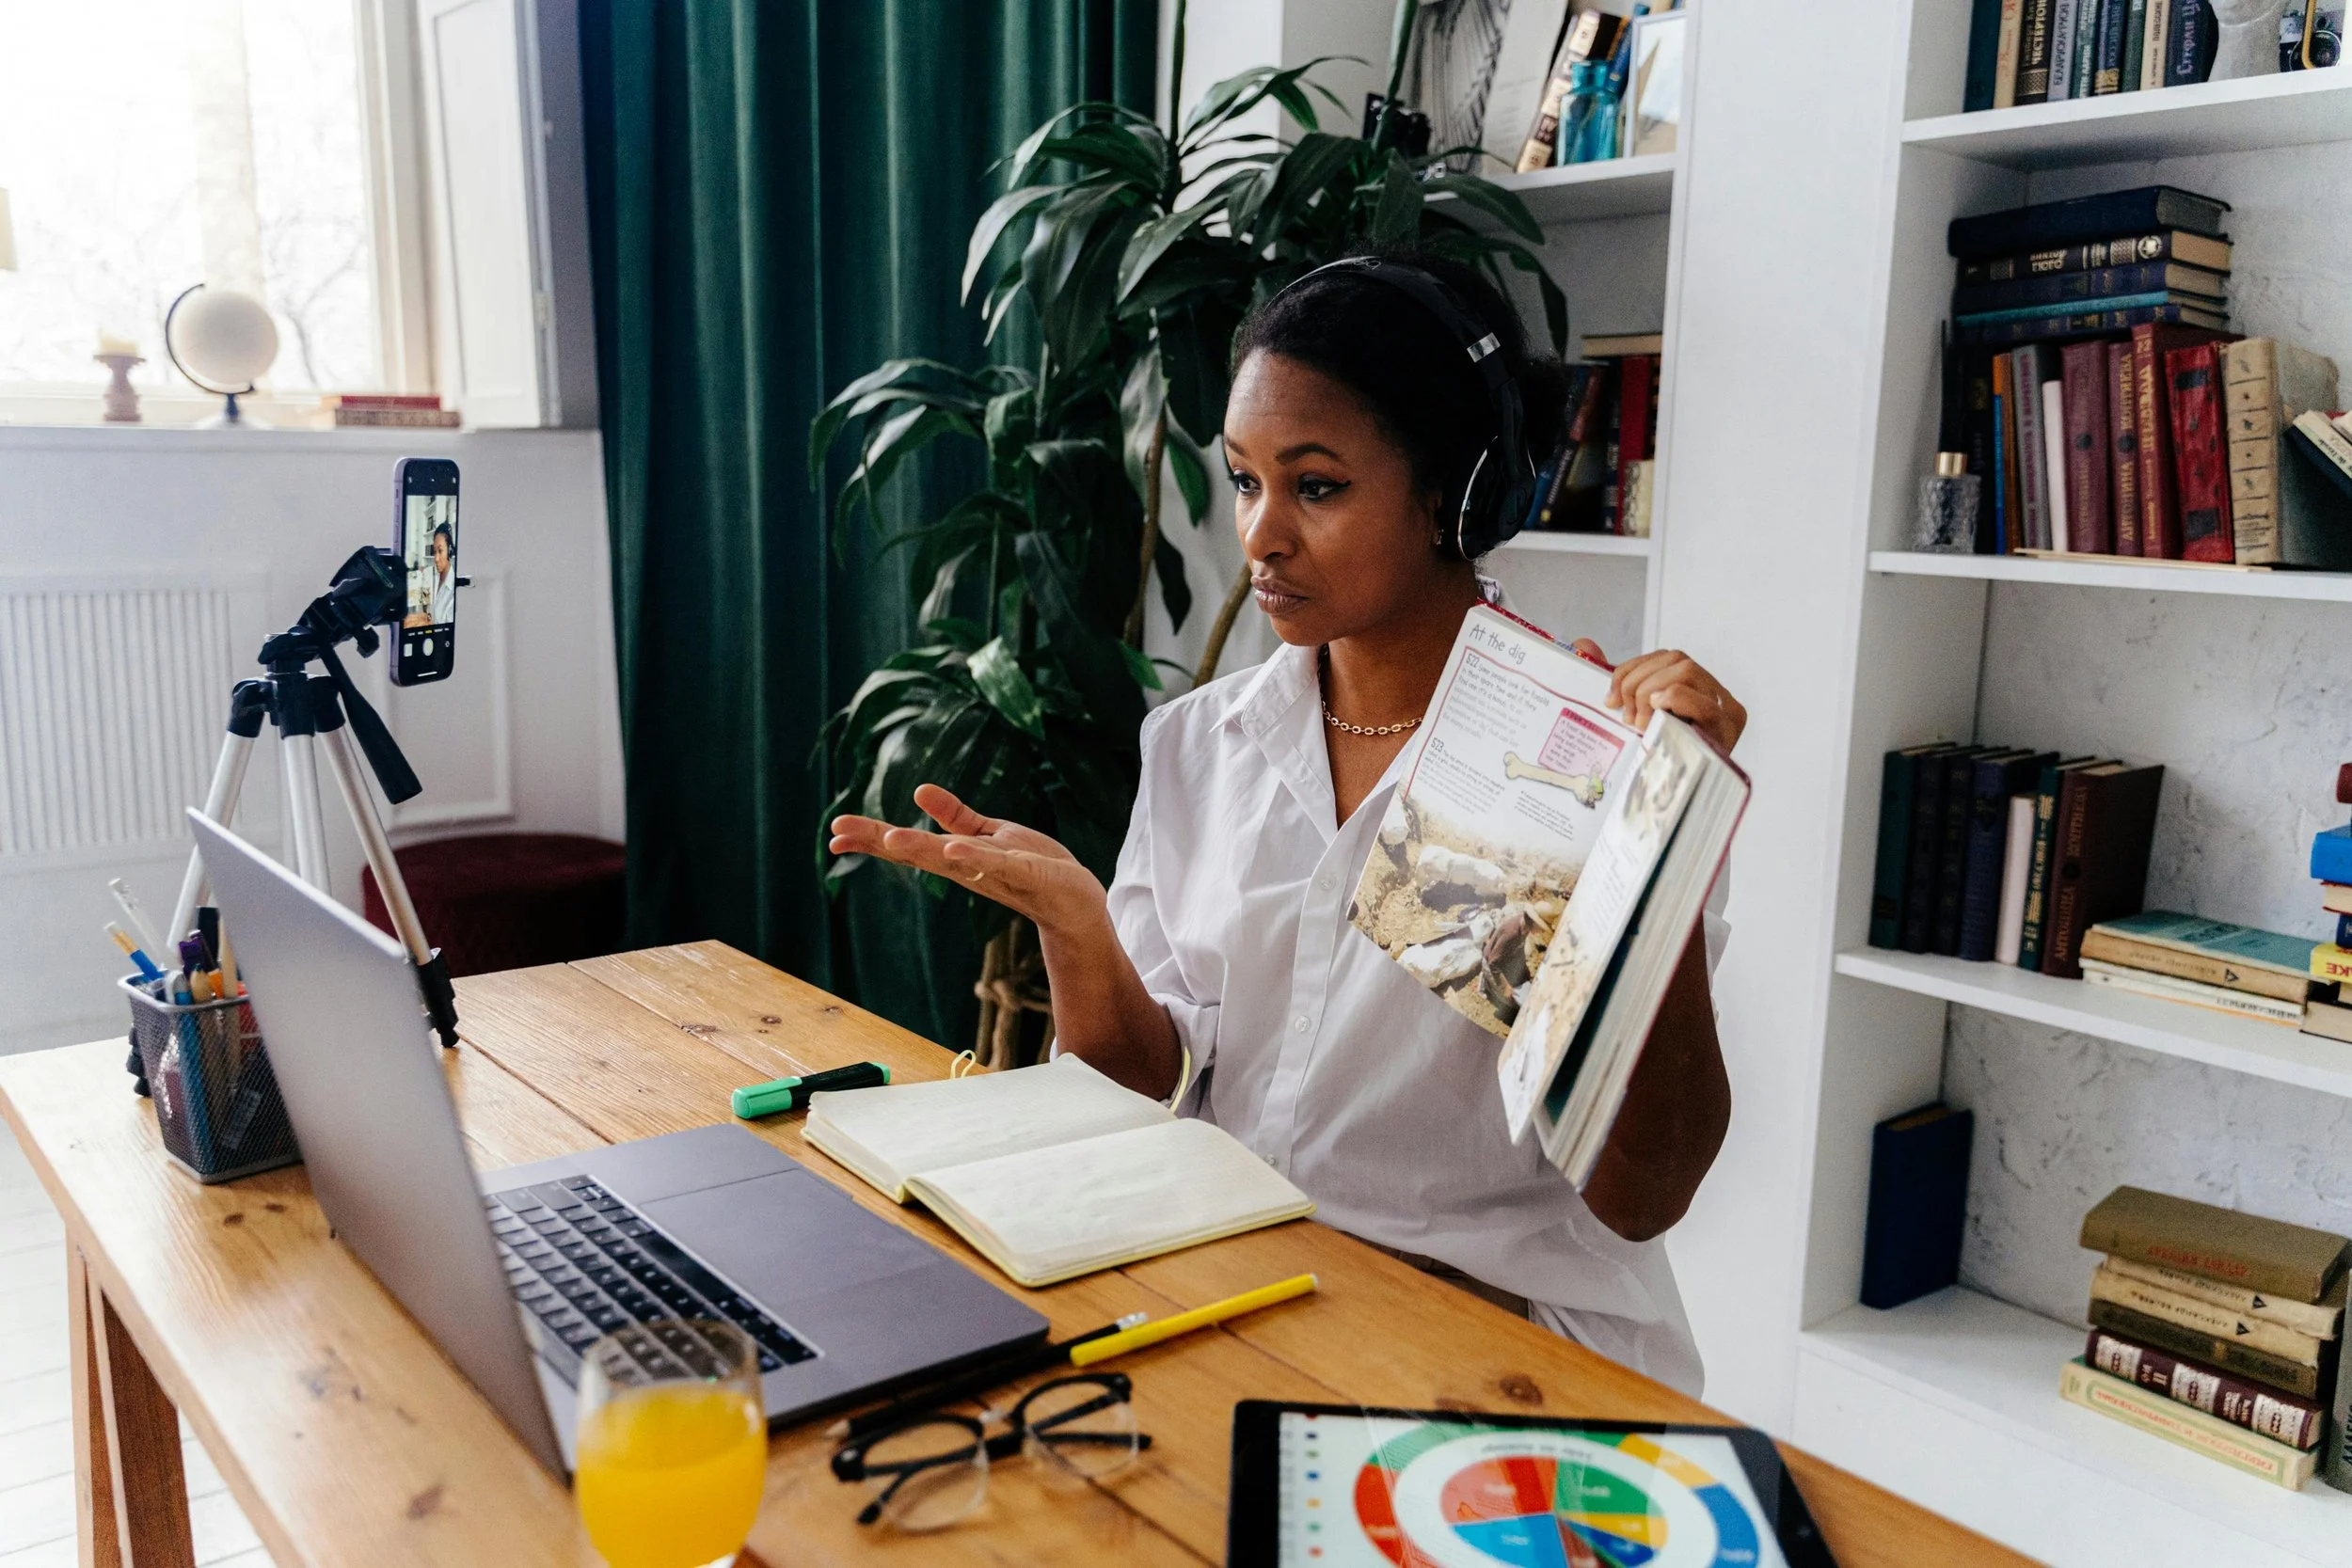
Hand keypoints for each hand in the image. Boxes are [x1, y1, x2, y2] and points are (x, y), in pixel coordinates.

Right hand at [828, 784, 1106, 934]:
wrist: (1075, 901)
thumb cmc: (1033, 866)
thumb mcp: (989, 835)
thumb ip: (956, 816)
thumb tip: (918, 792)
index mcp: (954, 857)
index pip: (905, 845)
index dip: (870, 837)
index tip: (834, 831)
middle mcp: (965, 868)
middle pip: (916, 853)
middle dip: (878, 841)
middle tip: (837, 832)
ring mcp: (992, 872)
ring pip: (950, 860)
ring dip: (920, 849)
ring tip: (890, 839)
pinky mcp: (1024, 872)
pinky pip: (995, 865)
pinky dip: (974, 858)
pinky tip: (955, 850)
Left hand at [1574, 640, 1746, 755]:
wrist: (1669, 807)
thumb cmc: (1653, 761)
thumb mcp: (1633, 717)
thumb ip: (1615, 682)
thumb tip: (1584, 643)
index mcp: (1695, 689)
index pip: (1666, 659)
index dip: (1633, 670)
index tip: (1611, 699)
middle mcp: (1715, 696)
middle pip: (1676, 660)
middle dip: (1639, 682)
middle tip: (1624, 716)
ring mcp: (1725, 712)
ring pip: (1686, 672)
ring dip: (1651, 693)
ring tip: (1639, 724)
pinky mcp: (1726, 732)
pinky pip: (1702, 704)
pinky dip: (1674, 699)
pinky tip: (1656, 712)